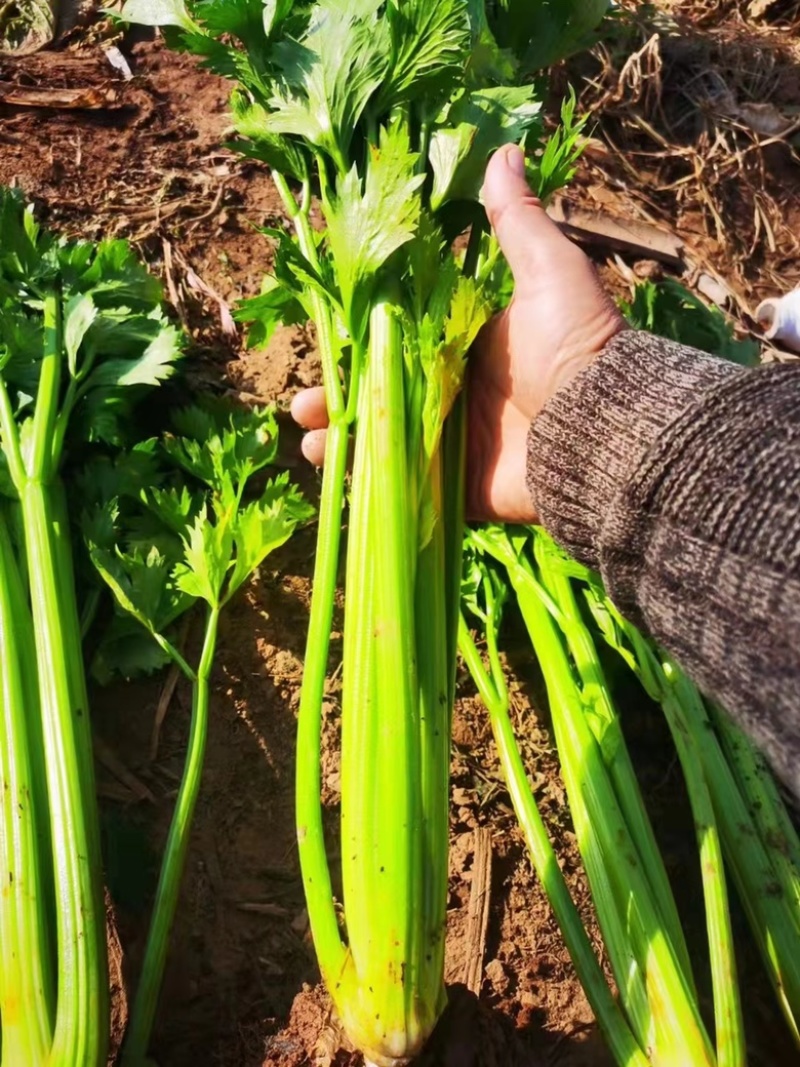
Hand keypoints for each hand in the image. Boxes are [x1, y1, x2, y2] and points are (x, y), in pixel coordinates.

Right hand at [291, 144, 624, 522]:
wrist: (602, 429)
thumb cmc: (574, 345)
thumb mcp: (547, 271)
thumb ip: (517, 221)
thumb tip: (502, 148)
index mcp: (468, 341)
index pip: (398, 336)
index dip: (359, 339)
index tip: (326, 336)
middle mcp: (455, 391)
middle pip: (380, 392)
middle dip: (338, 395)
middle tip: (303, 400)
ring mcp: (453, 443)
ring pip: (381, 439)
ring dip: (341, 439)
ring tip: (311, 438)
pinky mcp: (457, 487)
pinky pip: (402, 486)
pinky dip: (365, 482)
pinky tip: (332, 472)